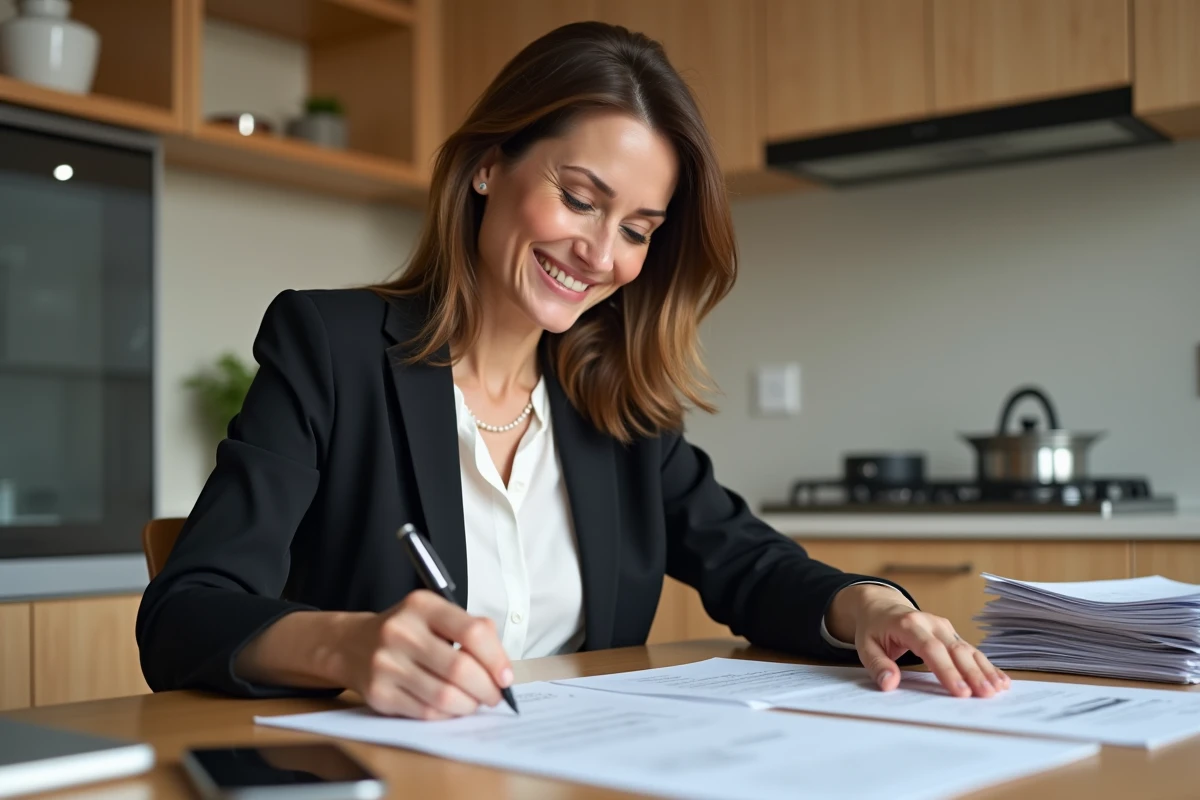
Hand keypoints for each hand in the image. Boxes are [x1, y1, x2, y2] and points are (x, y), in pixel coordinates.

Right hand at [333, 589, 512, 718]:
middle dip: (487, 688)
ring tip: (474, 702)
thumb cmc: (407, 631)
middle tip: (494, 696)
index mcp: (422, 605)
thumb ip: (471, 632)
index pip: (472, 632)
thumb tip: (502, 669)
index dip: (496, 659)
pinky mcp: (379, 693)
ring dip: (469, 705)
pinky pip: (426, 712)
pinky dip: (447, 714)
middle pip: (460, 668)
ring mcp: (386, 663)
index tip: (506, 676)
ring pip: (444, 696)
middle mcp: (401, 631)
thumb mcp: (436, 615)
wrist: (351, 644)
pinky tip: (451, 707)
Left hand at [831, 585, 1010, 697]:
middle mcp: (931, 623)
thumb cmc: (874, 629)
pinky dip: (986, 666)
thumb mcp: (865, 646)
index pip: (930, 648)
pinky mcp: (952, 633)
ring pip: (968, 649)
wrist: (881, 607)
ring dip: (984, 670)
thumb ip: (877, 665)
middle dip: (972, 673)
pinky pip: (971, 650)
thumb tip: (889, 684)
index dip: (946, 670)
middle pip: (955, 649)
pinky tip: (1001, 680)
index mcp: (908, 624)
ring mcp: (944, 627)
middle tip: (985, 695)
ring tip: (997, 690)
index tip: (960, 692)